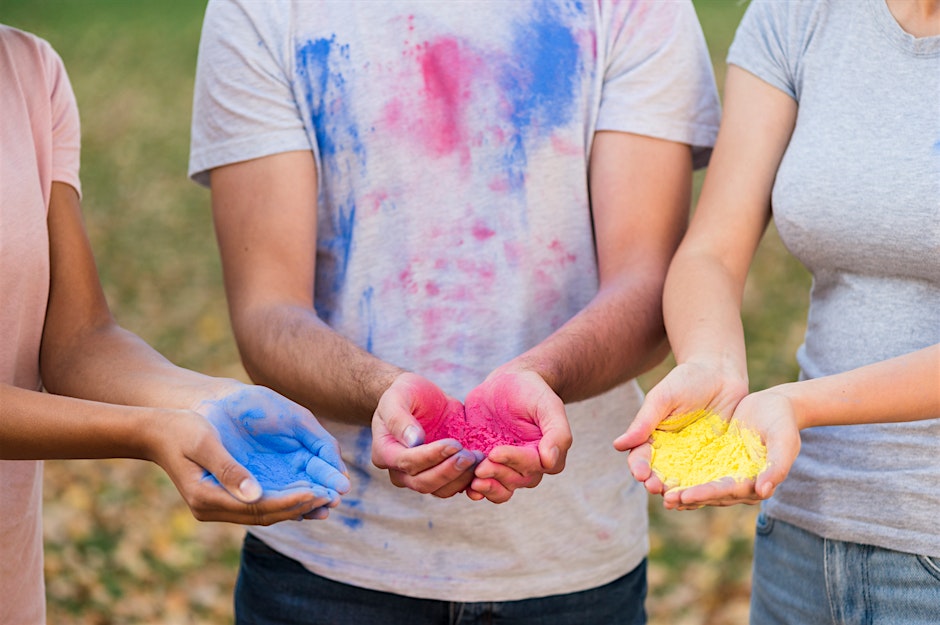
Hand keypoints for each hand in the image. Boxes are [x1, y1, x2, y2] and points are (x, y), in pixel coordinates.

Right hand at [152, 383, 349, 523]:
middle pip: (265, 515)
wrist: (156, 431)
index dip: (290, 502)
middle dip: (299, 507)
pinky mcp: (223, 498)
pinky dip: (282, 500)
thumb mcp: (204, 442)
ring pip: (264, 513)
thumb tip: (256, 494)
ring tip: (325, 500)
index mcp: (206, 498)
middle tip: (330, 499)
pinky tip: (304, 493)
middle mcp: (212, 508)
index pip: (258, 508)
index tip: (317, 493)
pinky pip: (259, 504)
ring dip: (294, 507)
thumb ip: (228, 468)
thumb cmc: (180, 429)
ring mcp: (217, 506)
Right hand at [371, 373, 479, 497]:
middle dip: (449, 471)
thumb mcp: (397, 397)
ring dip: (461, 478)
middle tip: (470, 456)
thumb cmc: (404, 394)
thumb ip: (400, 418)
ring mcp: (420, 476)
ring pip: (440, 490)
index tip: (454, 444)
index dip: (431, 456)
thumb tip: (414, 441)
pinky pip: (454, 487)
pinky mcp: (440, 475)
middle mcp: (400, 471)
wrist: (417, 397)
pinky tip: (483, 467)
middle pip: (423, 483)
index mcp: (385, 452)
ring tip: (479, 458)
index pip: (407, 462)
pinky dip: (469, 482)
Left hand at [464, 370, 571, 503]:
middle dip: (497, 475)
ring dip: (488, 488)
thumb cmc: (531, 391)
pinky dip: (475, 489)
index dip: (514, 461)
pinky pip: (483, 483)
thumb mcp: (548, 404)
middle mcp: (526, 465)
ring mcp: (505, 466)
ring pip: (501, 488)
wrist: (506, 382)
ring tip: (473, 482)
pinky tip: (466, 486)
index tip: (495, 452)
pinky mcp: (485, 463)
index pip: (532, 466)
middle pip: (515, 480)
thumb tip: (550, 461)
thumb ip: (557, 432)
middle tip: (480, 468)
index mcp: (544, 453)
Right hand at [613, 360, 747, 495]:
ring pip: (682, 481)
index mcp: (653, 437)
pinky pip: (708, 478)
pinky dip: (703, 490)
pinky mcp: (716, 460)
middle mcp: (670, 452)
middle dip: (655, 484)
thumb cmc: (687, 380)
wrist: (721, 373)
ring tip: (675, 499)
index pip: (641, 457)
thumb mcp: (663, 398)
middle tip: (655, 489)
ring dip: (677, 492)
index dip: (639, 467)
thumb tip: (618, 445)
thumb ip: (644, 422)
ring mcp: (693, 458)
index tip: (639, 474)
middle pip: (659, 474)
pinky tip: (702, 497)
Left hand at [661, 388, 800, 509]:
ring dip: (682, 491)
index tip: (684, 496)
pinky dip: (682, 475)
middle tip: (666, 499)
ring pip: (701, 485)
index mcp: (756, 482)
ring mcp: (727, 472)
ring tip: (660, 493)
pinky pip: (697, 470)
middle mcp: (739, 482)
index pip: (726, 491)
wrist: (775, 405)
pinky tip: (664, 476)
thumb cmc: (782, 422)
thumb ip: (777, 466)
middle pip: (711, 494)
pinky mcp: (717, 461)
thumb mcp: (784, 441)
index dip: (705, 494)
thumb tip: (764, 491)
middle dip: (688, 497)